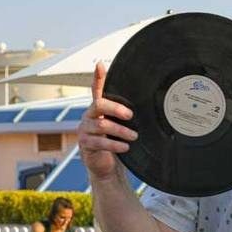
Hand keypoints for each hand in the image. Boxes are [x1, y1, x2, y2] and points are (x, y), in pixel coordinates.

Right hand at [78, 63, 137, 180]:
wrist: (107, 166)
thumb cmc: (115, 143)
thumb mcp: (121, 126)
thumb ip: (126, 114)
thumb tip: (146, 102)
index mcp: (98, 109)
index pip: (96, 89)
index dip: (98, 77)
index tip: (100, 65)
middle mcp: (89, 116)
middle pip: (99, 104)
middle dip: (116, 108)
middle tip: (130, 115)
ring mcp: (85, 130)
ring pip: (102, 125)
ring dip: (120, 130)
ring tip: (133, 136)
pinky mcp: (85, 144)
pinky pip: (100, 142)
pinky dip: (114, 144)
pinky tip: (125, 147)